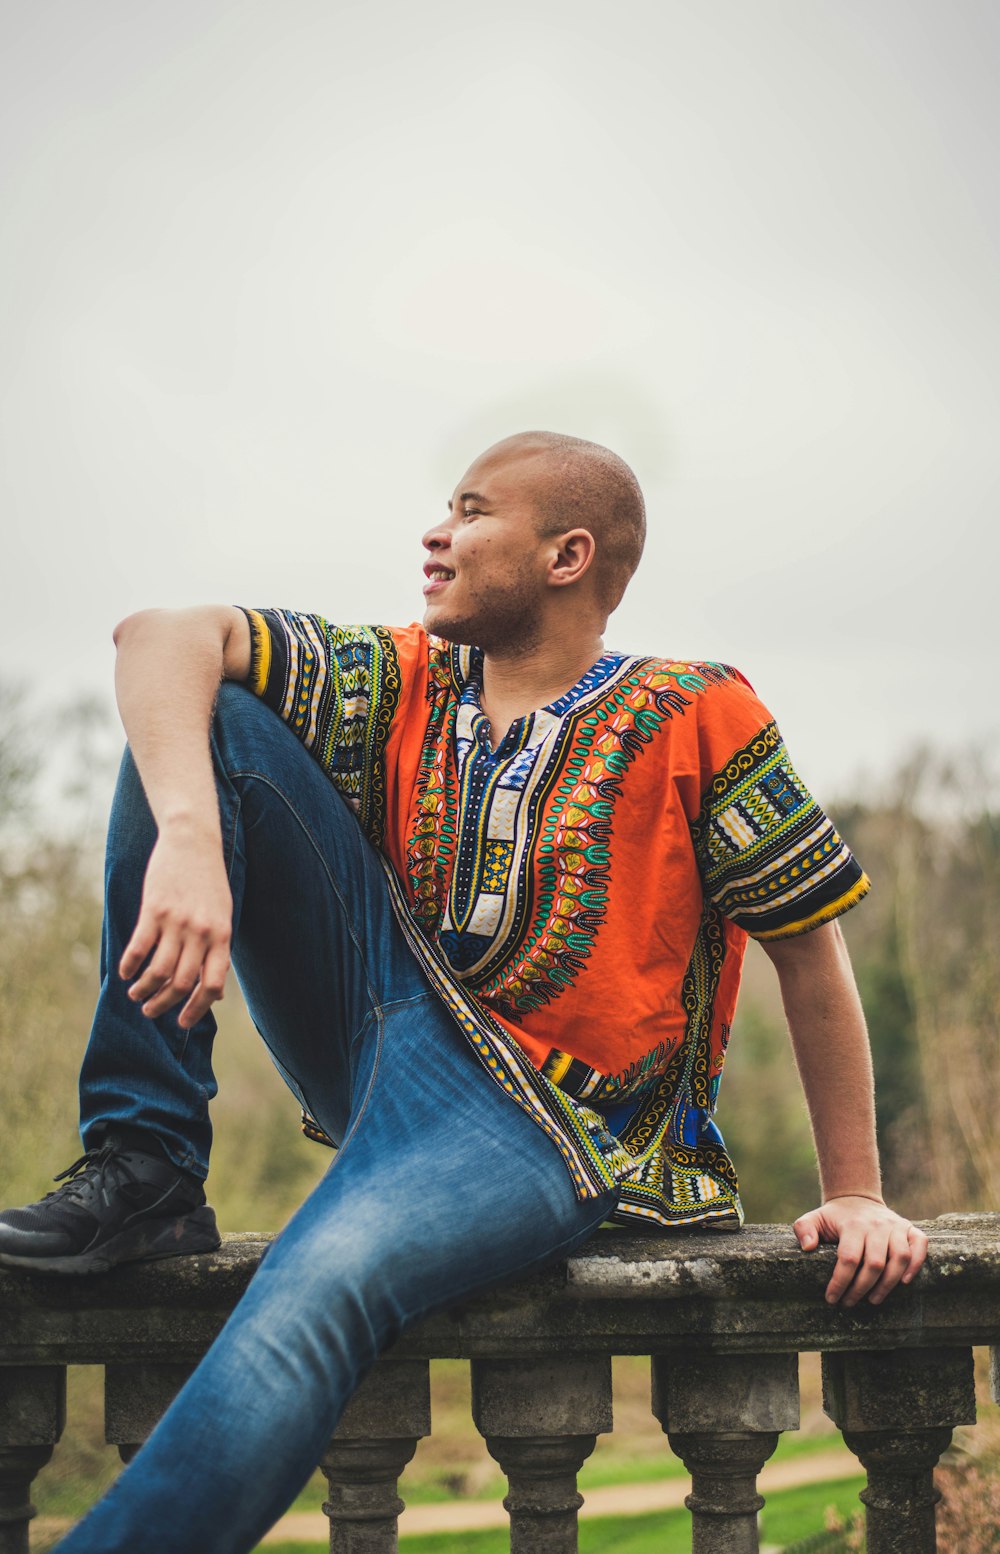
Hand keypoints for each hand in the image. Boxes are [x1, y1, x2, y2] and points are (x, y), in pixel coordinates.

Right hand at [119, 822, 232, 1029]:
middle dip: (164, 1004)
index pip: (212, 985)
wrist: (193, 840)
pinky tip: (125, 973)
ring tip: (136, 995)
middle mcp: (201, 932)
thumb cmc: (209, 881)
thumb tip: (215, 992)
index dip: (197, 1009)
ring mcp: (177, 921)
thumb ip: (218, 950)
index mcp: (222, 935)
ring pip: (159, 970)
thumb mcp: (222, 915)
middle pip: (182, 982)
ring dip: (145, 989)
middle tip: (150, 1012)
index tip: (182, 1023)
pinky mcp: (154, 909)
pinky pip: (139, 946)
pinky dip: (130, 965)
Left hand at [793, 1196, 928, 1306]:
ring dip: (888, 1283)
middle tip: (850, 1302)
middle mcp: (877, 1224)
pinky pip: (920, 1244)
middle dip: (861, 1288)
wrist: (857, 1199)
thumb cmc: (835, 1217)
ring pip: (899, 1257)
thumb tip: (808, 1247)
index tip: (832, 1298)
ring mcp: (895, 1226)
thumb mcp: (814, 1218)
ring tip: (873, 1299)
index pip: (848, 1258)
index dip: (840, 1282)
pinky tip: (905, 1281)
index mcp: (853, 1224)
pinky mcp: (910, 1228)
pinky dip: (916, 1263)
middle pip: (874, 1263)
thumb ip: (804, 1229)